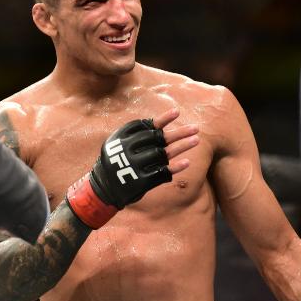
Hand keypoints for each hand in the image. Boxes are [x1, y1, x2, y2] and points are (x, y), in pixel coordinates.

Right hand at [66, 108, 198, 227]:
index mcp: (121, 139)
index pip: (146, 126)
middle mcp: (128, 151)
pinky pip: (162, 172)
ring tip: (196, 140)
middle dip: (179, 133)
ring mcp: (135, 166)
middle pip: (159, 138)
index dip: (163, 119)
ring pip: (164, 153)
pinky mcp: (141, 182)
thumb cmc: (115, 162)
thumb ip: (134, 136)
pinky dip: (175, 167)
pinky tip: (187, 162)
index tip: (177, 112)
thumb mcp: (117, 145)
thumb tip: (160, 125)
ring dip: (182, 146)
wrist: (103, 188)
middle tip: (196, 128)